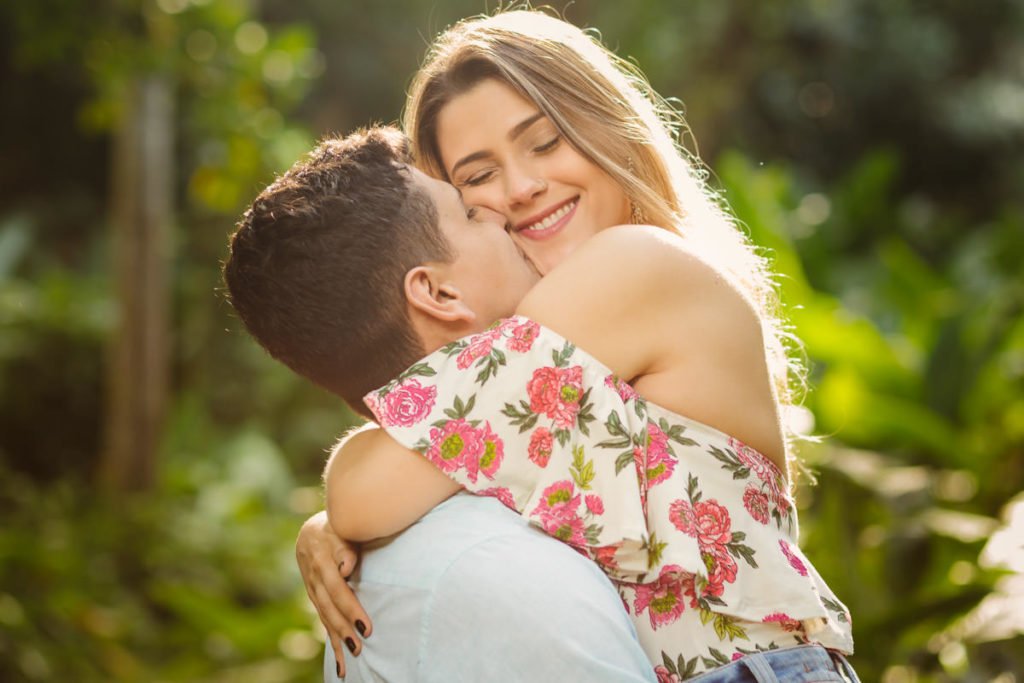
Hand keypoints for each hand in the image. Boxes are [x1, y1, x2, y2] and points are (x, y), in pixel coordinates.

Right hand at [296, 510, 371, 677]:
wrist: (311, 531)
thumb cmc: (334, 527)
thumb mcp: (339, 528)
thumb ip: (344, 547)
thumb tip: (347, 567)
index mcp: (322, 563)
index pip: (338, 591)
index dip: (351, 610)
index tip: (366, 627)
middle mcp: (315, 580)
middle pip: (330, 610)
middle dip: (344, 631)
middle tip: (359, 648)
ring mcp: (313, 591)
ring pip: (325, 619)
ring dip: (337, 641)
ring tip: (349, 662)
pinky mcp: (315, 599)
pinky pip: (324, 621)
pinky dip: (332, 641)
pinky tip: (340, 662)